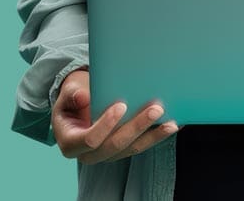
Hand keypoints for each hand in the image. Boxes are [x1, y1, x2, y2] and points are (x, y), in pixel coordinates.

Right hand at [51, 69, 178, 163]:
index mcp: (71, 142)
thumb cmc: (75, 94)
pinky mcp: (123, 149)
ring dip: (153, 135)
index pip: (90, 140)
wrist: (80, 100)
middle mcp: (89, 154)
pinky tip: (173, 125)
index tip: (121, 105)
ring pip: (132, 148)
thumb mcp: (69, 90)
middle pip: (115, 145)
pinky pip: (141, 145)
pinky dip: (157, 135)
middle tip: (156, 109)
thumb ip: (73, 94)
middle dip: (137, 127)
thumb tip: (82, 98)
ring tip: (171, 122)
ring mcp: (108, 153)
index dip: (106, 124)